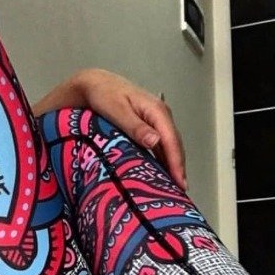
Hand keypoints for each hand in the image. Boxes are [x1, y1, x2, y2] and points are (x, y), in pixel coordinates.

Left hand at [76, 69, 187, 190]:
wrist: (94, 83)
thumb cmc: (103, 95)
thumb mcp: (117, 111)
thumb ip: (135, 126)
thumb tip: (155, 141)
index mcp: (156, 110)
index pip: (171, 140)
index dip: (176, 163)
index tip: (179, 182)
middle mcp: (161, 114)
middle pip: (174, 144)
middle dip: (179, 167)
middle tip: (180, 192)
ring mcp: (156, 120)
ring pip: (169, 145)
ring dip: (173, 164)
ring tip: (174, 187)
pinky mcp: (149, 124)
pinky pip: (161, 144)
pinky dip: (164, 158)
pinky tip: (163, 172)